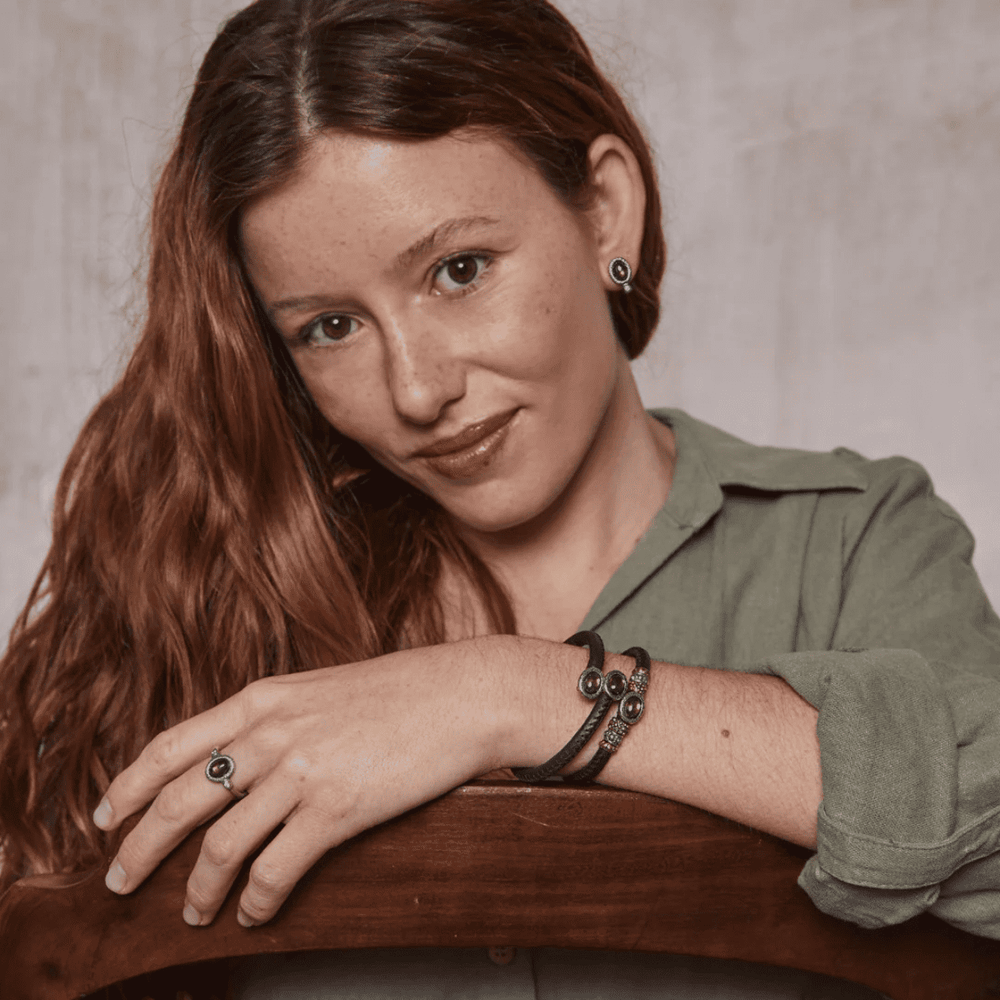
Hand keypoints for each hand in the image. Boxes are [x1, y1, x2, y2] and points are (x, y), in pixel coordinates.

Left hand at [93, 637, 508, 927]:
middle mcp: (271, 733)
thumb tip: (237, 759)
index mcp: (262, 699)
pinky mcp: (336, 810)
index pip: (170, 746)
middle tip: (120, 880)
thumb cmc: (401, 690)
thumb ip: (275, 718)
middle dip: (139, 849)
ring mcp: (301, 772)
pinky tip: (254, 913)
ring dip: (197, 891)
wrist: (462, 693)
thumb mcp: (321, 689)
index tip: (106, 817)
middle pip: (178, 801)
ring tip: (194, 912)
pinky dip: (256, 902)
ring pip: (220, 846)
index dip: (128, 786)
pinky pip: (276, 871)